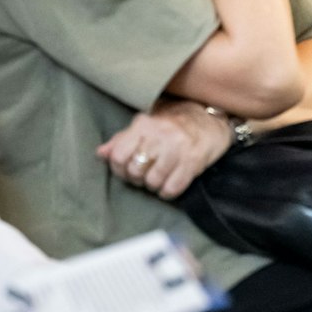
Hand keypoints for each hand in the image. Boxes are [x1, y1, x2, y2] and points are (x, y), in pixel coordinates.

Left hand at [98, 101, 231, 198]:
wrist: (210, 120)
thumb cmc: (174, 123)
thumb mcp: (146, 125)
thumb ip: (122, 140)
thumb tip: (101, 153)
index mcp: (144, 125)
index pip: (119, 156)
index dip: (120, 169)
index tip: (128, 170)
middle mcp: (159, 135)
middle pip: (135, 171)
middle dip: (138, 178)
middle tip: (146, 174)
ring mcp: (177, 148)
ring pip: (152, 182)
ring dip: (154, 185)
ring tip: (160, 177)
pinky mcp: (193, 161)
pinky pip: (172, 188)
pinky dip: (168, 191)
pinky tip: (170, 184)